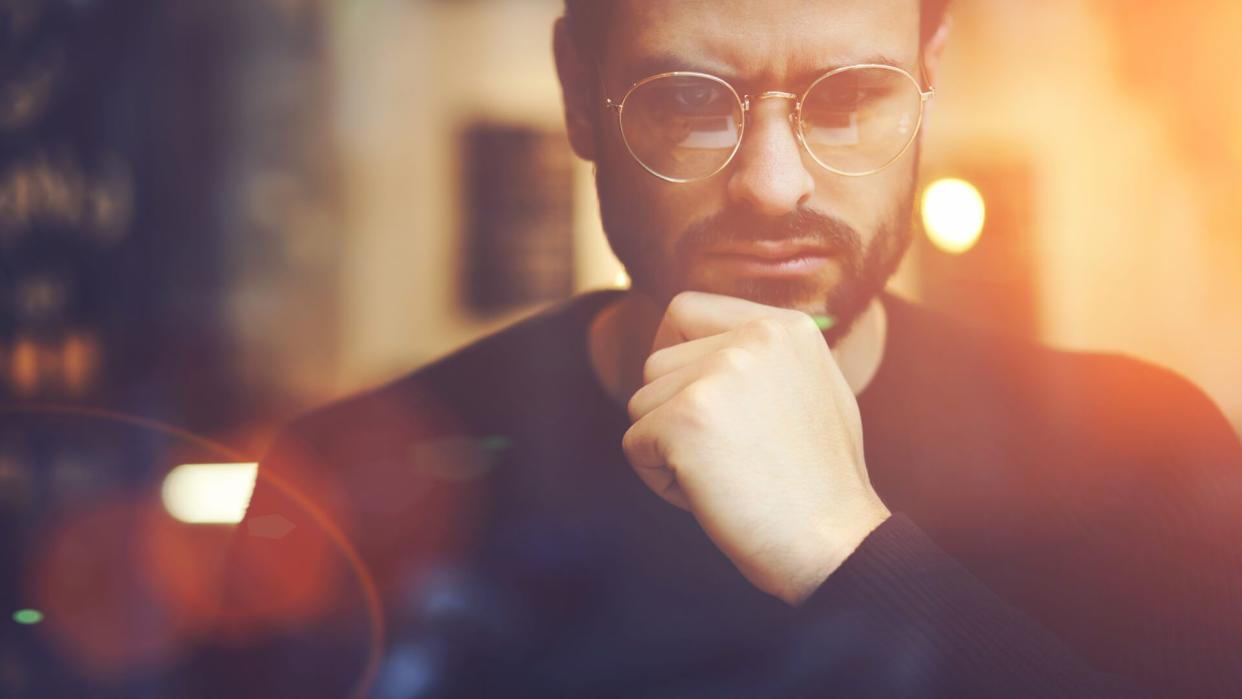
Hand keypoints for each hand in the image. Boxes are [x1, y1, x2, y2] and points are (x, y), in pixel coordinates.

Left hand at [623, 291, 890, 604]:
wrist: (835, 545)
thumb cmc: (823, 484)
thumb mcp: (812, 391)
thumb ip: (763, 359)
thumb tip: (705, 347)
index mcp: (785, 326)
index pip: (686, 309)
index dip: (672, 350)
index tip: (686, 394)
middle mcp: (753, 337)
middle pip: (657, 362)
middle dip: (672, 413)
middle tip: (723, 458)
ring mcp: (717, 375)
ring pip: (642, 403)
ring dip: (667, 447)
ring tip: (723, 477)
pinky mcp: (685, 419)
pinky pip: (635, 444)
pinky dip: (660, 479)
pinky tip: (710, 496)